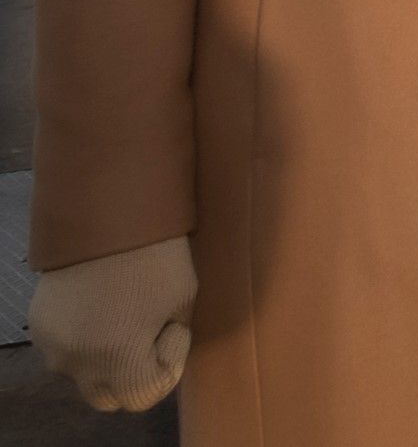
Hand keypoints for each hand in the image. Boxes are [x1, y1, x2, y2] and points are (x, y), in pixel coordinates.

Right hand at [30, 234, 194, 411]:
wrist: (105, 215)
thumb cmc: (156, 256)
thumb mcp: (182, 302)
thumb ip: (169, 342)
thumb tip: (158, 356)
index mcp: (117, 359)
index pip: (145, 396)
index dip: (167, 366)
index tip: (173, 328)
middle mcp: (77, 363)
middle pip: (110, 397)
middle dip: (134, 375)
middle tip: (151, 336)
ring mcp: (53, 347)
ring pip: (84, 376)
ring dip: (106, 360)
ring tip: (125, 316)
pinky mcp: (39, 328)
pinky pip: (65, 351)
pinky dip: (84, 341)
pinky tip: (100, 307)